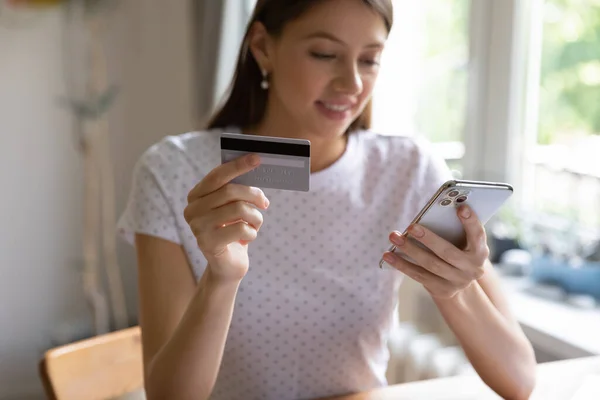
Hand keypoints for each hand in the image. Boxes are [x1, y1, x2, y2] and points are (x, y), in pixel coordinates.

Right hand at [184, 154, 269, 282]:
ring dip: (256, 217)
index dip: (238, 166)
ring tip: (255, 224)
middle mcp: (192, 210)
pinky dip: (252, 233)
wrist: (227, 265)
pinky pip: (241, 229)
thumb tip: (255, 167)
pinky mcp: (208, 244)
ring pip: (239, 209)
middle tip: (265, 202)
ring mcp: (198, 228)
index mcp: (196, 196)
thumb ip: (238, 190)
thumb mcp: (234, 207)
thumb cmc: (233, 230)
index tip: (257, 158)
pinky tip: (248, 238)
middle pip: (230, 192)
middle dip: (253, 194)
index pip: (217, 175)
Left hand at [382, 205, 488, 298]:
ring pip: (430, 264)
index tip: (461, 207)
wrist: (458, 282)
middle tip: (411, 226)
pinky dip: (402, 264)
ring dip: (410, 250)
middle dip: (428, 239)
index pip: (478, 235)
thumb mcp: (462, 242)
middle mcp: (472, 269)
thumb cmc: (457, 250)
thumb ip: (454, 229)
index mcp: (480, 252)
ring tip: (394, 237)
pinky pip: (419, 275)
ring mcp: (457, 282)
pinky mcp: (442, 290)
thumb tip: (430, 214)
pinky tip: (388, 255)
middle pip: (447, 252)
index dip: (471, 222)